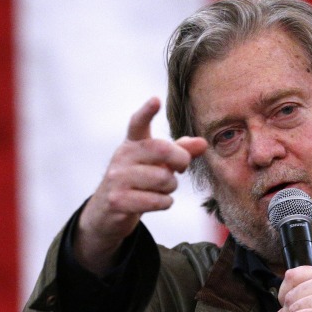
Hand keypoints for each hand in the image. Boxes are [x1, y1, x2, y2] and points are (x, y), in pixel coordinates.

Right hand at [75, 97, 206, 274]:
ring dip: (171, 187)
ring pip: (164, 179)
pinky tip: (157, 201)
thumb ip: (180, 152)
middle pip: (162, 150)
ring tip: (162, 189)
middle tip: (180, 168)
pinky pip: (158, 201)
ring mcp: (117, 178)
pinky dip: (165, 203)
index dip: (147, 112)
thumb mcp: (157, 164)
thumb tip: (203, 143)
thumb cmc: (139, 182)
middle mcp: (122, 157)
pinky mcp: (118, 200)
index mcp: (132, 143)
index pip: (137, 123)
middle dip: (181, 160)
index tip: (156, 100)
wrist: (108, 211)